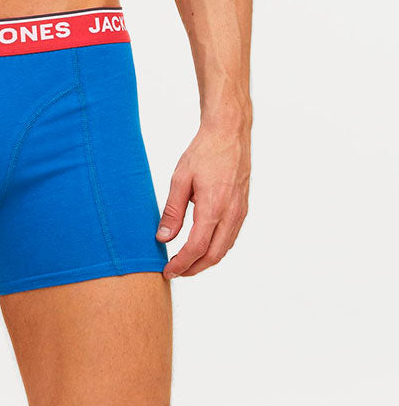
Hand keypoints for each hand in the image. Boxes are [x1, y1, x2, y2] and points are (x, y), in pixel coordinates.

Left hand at [156, 120, 249, 278]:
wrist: (229, 134)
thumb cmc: (204, 152)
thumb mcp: (181, 179)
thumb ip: (172, 211)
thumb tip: (163, 238)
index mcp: (213, 207)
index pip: (196, 248)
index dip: (181, 264)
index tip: (168, 271)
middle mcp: (231, 214)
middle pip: (213, 255)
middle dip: (193, 268)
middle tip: (175, 271)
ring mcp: (240, 212)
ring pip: (224, 249)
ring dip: (205, 260)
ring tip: (186, 262)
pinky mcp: (242, 208)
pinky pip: (230, 237)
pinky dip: (216, 248)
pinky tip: (203, 245)